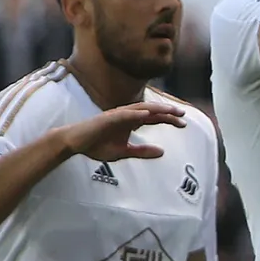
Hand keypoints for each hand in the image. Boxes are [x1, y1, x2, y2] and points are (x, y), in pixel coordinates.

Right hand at [57, 100, 185, 161]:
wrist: (75, 143)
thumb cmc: (97, 146)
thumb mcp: (124, 152)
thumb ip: (142, 151)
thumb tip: (162, 152)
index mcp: (131, 122)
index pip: (154, 119)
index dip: (169, 120)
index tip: (184, 124)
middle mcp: (126, 116)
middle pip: (151, 111)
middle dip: (167, 111)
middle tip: (183, 114)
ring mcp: (117, 115)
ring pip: (140, 109)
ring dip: (155, 108)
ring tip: (169, 110)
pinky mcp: (107, 118)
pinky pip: (124, 114)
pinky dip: (136, 113)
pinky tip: (147, 114)